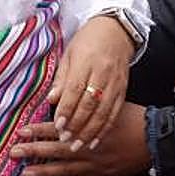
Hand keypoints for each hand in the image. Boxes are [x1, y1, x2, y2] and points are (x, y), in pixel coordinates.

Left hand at [10, 102, 149, 175]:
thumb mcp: (109, 103)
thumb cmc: (133, 116)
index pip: (59, 128)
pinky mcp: (101, 173)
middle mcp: (89, 146)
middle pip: (56, 149)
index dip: (39, 130)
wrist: (155, 138)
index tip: (21, 130)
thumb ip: (84, 105)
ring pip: (64, 168)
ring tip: (24, 172)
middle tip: (14, 152)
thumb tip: (58, 99)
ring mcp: (94, 162)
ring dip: (43, 170)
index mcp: (90, 125)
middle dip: (34, 151)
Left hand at [47, 15, 134, 150]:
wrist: (117, 30)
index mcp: (86, 61)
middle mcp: (103, 73)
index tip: (57, 125)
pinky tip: (96, 140)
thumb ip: (62, 78)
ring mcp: (115, 82)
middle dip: (77, 124)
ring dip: (91, 130)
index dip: (66, 108)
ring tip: (79, 144)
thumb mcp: (70, 53)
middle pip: (90, 103)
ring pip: (104, 111)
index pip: (75, 89)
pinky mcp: (123, 89)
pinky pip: (115, 112)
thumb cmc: (88, 40)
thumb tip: (51, 100)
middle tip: (65, 139)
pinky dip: (105, 128)